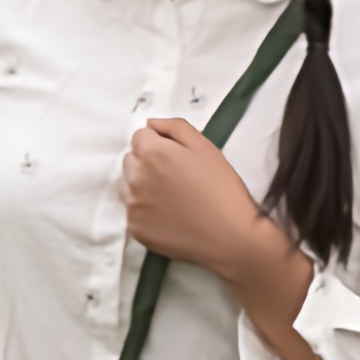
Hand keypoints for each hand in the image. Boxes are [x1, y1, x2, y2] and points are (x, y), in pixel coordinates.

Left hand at [123, 116, 277, 275]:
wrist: (230, 236)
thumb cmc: (222, 188)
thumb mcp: (205, 147)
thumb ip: (175, 127)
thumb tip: (150, 123)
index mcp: (151, 153)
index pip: (140, 136)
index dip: (159, 143)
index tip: (177, 158)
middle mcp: (134, 177)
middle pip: (132, 160)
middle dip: (148, 162)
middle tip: (176, 177)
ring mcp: (132, 205)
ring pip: (129, 186)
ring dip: (143, 186)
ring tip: (172, 198)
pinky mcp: (135, 229)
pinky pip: (134, 212)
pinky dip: (146, 212)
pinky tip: (170, 217)